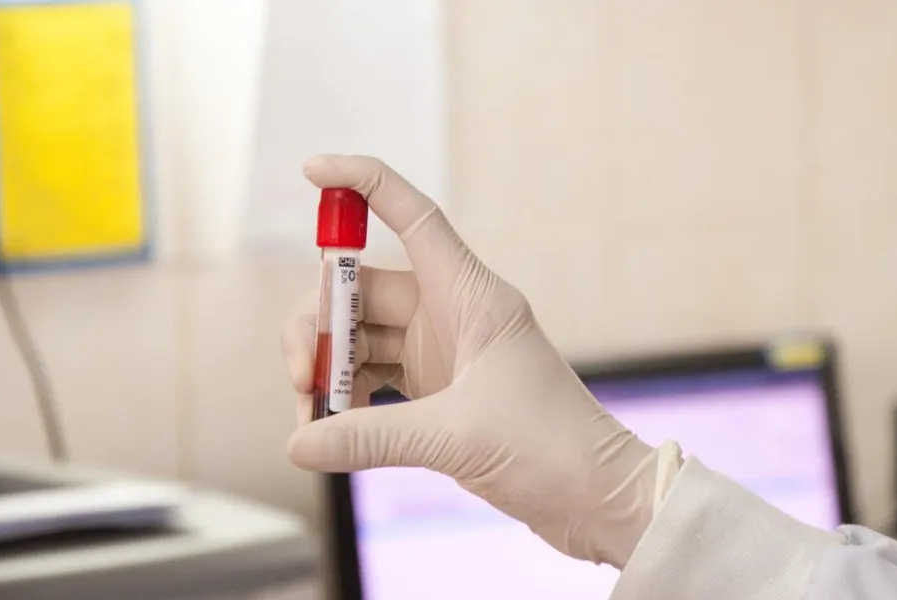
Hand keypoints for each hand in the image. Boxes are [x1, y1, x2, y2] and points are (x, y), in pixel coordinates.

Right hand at [281, 155, 660, 567]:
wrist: (596, 495)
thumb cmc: (551, 448)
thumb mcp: (455, 437)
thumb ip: (370, 436)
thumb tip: (299, 442)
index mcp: (472, 296)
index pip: (413, 217)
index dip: (363, 184)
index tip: (312, 169)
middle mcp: (455, 313)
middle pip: (364, 290)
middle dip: (319, 325)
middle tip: (302, 379)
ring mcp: (446, 351)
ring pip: (364, 337)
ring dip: (329, 368)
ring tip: (311, 415)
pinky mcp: (442, 392)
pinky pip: (376, 377)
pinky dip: (349, 397)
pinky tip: (332, 429)